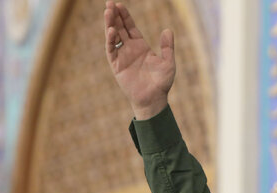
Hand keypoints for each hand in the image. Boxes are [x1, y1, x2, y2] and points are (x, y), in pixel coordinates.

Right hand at [104, 1, 174, 118]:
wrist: (153, 99)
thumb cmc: (162, 83)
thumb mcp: (168, 63)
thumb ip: (167, 47)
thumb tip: (168, 30)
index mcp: (141, 46)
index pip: (130, 27)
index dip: (125, 16)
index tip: (119, 4)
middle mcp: (130, 49)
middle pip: (120, 28)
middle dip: (114, 16)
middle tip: (110, 3)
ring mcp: (122, 57)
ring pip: (113, 37)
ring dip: (110, 24)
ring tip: (108, 12)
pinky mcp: (117, 66)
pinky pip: (112, 51)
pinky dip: (110, 40)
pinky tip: (111, 30)